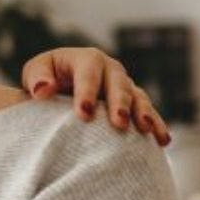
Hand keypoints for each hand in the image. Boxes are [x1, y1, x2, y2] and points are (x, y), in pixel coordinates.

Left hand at [21, 47, 170, 145]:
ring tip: (146, 129)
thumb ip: (37, 79)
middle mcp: (110, 69)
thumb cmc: (45, 78)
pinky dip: (157, 125)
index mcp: (86, 59)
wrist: (60, 85)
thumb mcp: (36, 72)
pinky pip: (148, 112)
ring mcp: (124, 85)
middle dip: (119, 103)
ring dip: (143, 113)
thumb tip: (42, 90)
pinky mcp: (134, 103)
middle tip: (119, 123)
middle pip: (118, 84)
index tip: (83, 113)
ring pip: (138, 97)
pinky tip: (163, 140)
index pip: (88, 72)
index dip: (87, 91)